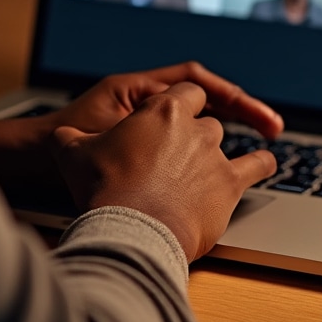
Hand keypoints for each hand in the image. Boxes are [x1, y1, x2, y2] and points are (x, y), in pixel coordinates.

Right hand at [52, 82, 275, 261]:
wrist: (131, 228)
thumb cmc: (102, 189)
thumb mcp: (73, 154)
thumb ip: (70, 139)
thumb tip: (57, 137)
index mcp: (162, 109)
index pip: (185, 93)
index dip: (182, 104)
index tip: (178, 114)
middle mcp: (195, 128)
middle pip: (206, 123)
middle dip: (195, 138)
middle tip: (178, 160)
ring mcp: (216, 156)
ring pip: (229, 145)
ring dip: (224, 154)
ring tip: (218, 166)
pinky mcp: (230, 185)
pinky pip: (258, 165)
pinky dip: (262, 162)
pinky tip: (265, 162)